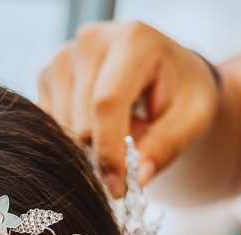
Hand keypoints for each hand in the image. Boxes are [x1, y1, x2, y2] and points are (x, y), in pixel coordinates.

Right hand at [37, 21, 220, 193]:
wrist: (165, 71)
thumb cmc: (181, 93)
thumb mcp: (193, 118)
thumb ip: (167, 146)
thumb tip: (137, 178)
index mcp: (132, 41)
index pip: (107, 103)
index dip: (110, 151)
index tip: (119, 187)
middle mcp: (90, 41)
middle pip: (81, 122)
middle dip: (103, 151)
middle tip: (135, 146)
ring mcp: (63, 57)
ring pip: (62, 129)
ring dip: (90, 144)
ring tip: (122, 126)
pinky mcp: (47, 75)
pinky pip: (51, 126)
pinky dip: (74, 137)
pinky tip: (98, 122)